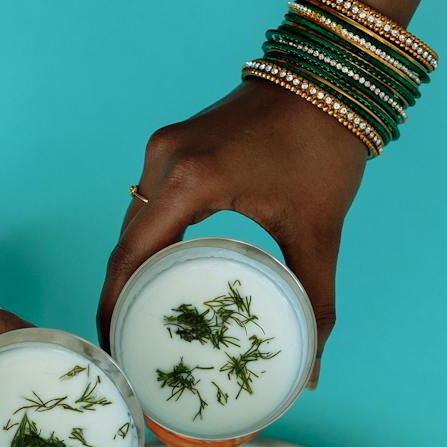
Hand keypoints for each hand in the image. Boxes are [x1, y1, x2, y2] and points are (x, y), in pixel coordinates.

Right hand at [98, 83, 366, 379]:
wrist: (332, 76)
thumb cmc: (325, 148)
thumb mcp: (318, 232)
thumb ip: (315, 301)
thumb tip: (311, 370)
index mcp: (190, 180)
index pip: (130, 257)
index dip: (114, 308)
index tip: (113, 349)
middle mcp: (164, 159)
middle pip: (124, 244)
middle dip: (119, 298)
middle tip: (124, 348)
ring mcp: (164, 147)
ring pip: (134, 224)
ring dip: (131, 271)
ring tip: (136, 320)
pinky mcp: (174, 144)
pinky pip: (148, 205)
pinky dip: (148, 243)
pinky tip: (158, 275)